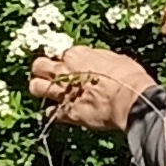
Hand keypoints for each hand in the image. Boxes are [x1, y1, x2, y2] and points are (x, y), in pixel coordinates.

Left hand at [30, 42, 156, 132]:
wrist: (130, 99)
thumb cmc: (128, 76)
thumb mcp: (115, 58)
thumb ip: (98, 60)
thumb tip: (97, 63)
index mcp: (76, 54)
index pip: (58, 53)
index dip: (63, 59)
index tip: (68, 64)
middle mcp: (64, 71)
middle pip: (38, 66)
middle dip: (41, 70)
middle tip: (48, 75)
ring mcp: (62, 92)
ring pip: (36, 87)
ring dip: (40, 89)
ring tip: (48, 92)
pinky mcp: (66, 113)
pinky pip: (49, 112)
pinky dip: (54, 112)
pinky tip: (62, 112)